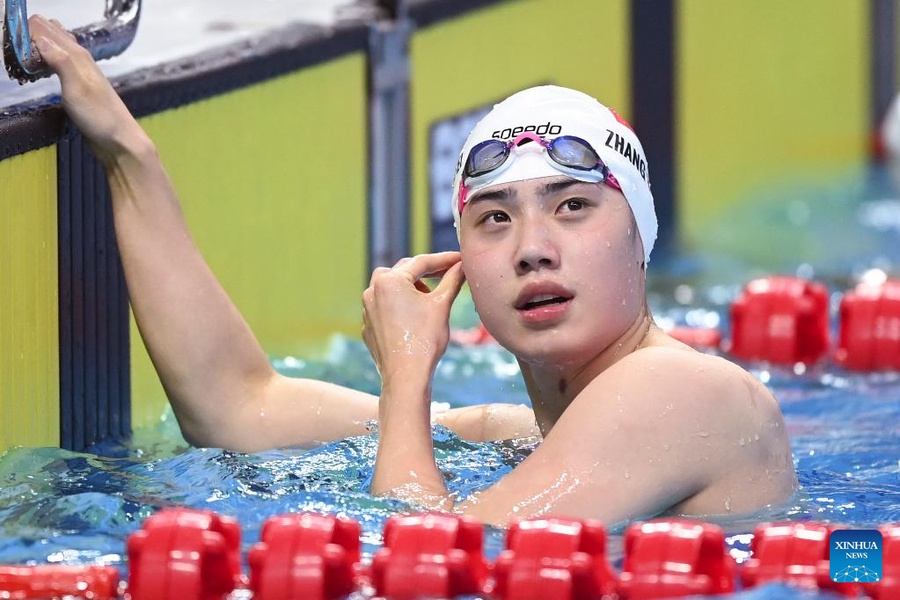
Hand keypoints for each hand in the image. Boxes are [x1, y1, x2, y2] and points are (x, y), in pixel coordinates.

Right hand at [29, 15, 141, 161]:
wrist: (120, 141)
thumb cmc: (99, 116)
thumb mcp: (76, 87)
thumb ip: (60, 61)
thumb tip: (39, 38)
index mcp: (77, 55)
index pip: (45, 28)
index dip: (26, 34)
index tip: (18, 54)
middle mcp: (79, 59)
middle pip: (49, 33)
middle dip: (28, 39)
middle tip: (19, 60)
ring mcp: (80, 72)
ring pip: (53, 47)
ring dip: (35, 50)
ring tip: (25, 66)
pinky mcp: (78, 85)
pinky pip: (57, 63)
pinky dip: (44, 62)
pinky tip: (38, 72)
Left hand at [362, 252, 464, 382]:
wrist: (406, 376)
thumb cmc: (424, 340)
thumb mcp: (442, 305)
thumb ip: (452, 280)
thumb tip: (462, 266)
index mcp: (390, 281)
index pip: (421, 262)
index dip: (443, 259)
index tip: (459, 259)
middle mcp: (373, 290)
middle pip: (403, 271)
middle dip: (426, 271)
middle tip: (447, 273)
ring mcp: (367, 309)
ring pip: (391, 287)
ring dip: (410, 287)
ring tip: (429, 297)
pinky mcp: (368, 325)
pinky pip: (384, 306)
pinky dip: (399, 305)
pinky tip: (414, 315)